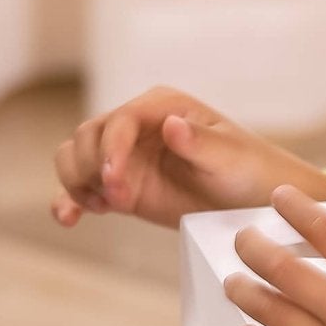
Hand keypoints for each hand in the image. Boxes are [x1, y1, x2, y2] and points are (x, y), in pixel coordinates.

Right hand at [50, 85, 325, 230]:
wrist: (256, 201)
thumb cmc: (250, 171)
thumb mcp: (230, 158)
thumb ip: (199, 143)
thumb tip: (171, 124)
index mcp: (161, 106)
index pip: (119, 120)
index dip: (110, 149)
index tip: (114, 180)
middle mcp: (136, 125)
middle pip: (87, 137)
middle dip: (93, 168)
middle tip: (119, 200)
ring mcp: (125, 155)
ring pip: (75, 158)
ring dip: (77, 182)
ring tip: (104, 207)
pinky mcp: (121, 185)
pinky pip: (82, 188)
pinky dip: (69, 201)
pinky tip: (70, 219)